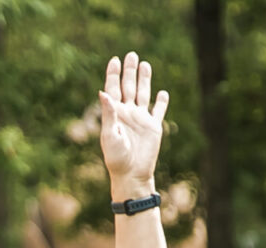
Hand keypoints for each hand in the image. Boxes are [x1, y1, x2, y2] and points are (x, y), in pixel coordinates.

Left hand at [99, 53, 167, 195]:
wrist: (131, 174)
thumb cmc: (116, 157)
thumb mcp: (109, 134)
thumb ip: (108, 113)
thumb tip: (103, 92)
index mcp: (115, 114)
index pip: (113, 89)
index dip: (113, 74)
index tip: (114, 60)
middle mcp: (128, 113)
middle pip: (129, 87)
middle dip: (129, 71)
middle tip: (131, 54)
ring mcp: (141, 119)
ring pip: (143, 94)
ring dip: (144, 80)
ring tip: (145, 64)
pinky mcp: (154, 127)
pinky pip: (158, 111)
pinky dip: (161, 102)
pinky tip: (162, 93)